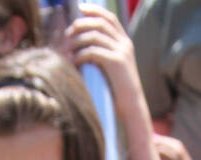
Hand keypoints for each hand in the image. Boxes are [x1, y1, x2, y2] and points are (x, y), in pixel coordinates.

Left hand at [66, 4, 142, 121]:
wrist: (133, 109)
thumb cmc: (119, 92)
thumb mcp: (112, 68)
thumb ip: (103, 53)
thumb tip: (81, 44)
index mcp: (125, 43)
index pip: (109, 18)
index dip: (94, 11)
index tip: (80, 9)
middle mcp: (125, 44)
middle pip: (99, 23)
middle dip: (81, 25)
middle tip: (68, 33)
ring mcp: (122, 52)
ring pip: (94, 35)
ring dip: (78, 41)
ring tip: (68, 50)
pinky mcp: (116, 63)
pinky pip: (93, 51)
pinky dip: (80, 55)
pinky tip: (74, 62)